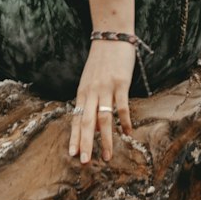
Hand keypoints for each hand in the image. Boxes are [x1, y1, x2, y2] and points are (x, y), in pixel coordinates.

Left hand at [69, 39, 135, 163]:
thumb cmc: (101, 61)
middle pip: (86, 122)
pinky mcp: (121, 83)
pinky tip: (128, 134)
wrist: (111, 36)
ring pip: (103, 118)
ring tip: (106, 156)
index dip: (74, 137)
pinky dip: (124, 121)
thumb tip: (94, 128)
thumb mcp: (90, 81)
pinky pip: (122, 106)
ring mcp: (106, 88)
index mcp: (82, 92)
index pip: (76, 119)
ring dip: (105, 139)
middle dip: (85, 143)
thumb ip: (91, 103)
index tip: (72, 155)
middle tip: (84, 162)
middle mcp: (91, 92)